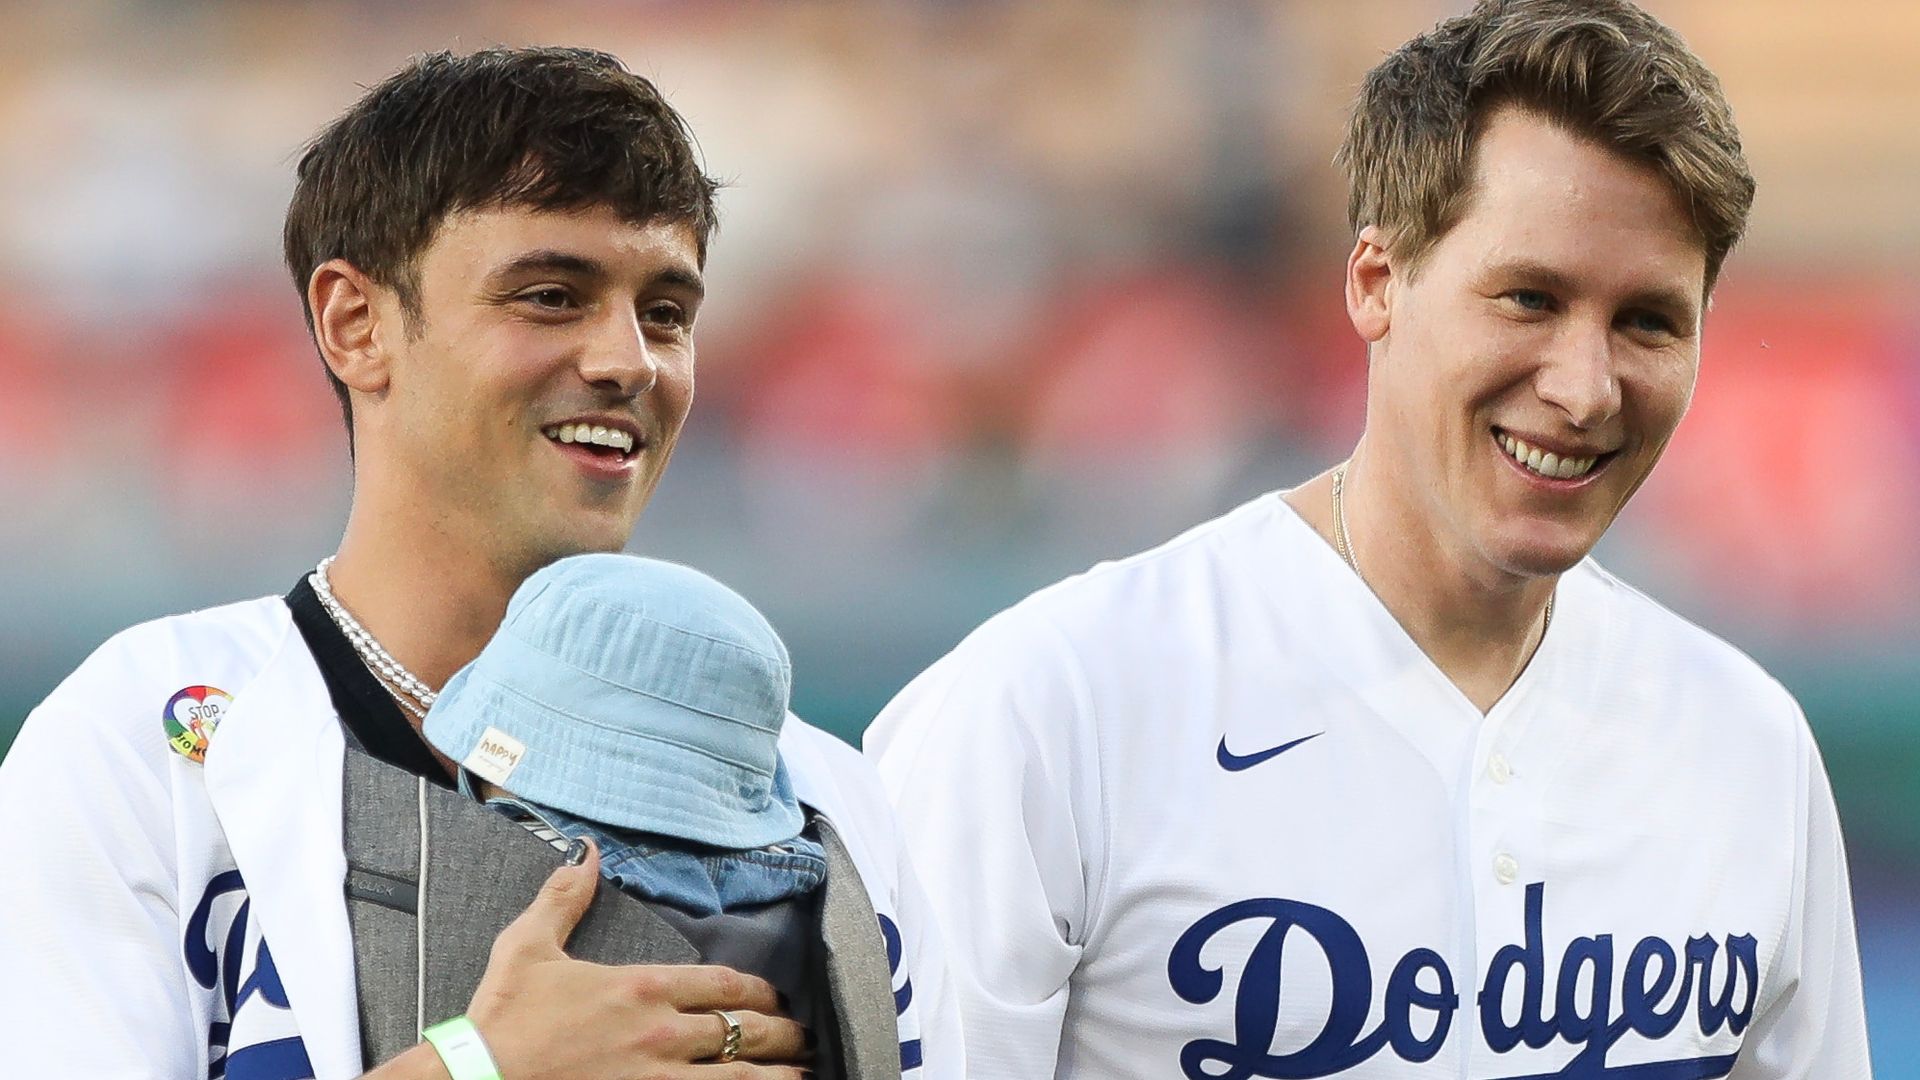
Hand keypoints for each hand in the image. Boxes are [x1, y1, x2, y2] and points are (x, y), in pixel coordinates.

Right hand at [460, 839, 810, 1078]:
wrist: (478, 1076)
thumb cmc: (501, 1020)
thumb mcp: (528, 946)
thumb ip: (565, 898)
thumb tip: (585, 853)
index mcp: (641, 987)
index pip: (722, 984)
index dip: (755, 991)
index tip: (771, 997)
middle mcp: (662, 1032)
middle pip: (744, 1029)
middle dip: (780, 1031)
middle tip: (800, 1035)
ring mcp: (658, 1077)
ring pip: (742, 1074)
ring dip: (779, 1072)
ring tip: (802, 1073)